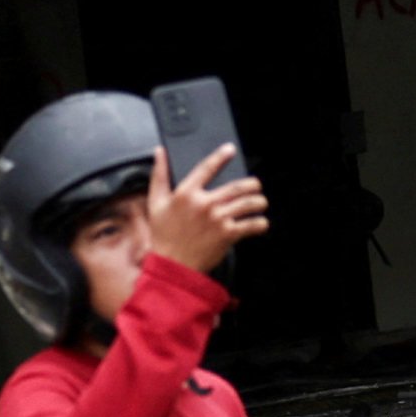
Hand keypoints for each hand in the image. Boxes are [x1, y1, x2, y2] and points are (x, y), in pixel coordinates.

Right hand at [140, 142, 269, 275]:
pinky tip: (260, 223)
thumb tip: (159, 153)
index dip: (221, 156)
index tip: (230, 150)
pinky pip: (252, 225)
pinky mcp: (228, 235)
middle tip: (255, 187)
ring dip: (260, 202)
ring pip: (250, 203)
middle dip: (252, 185)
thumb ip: (159, 175)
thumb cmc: (163, 236)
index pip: (207, 167)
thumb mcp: (155, 203)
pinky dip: (260, 223)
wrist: (172, 266)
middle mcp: (204, 204)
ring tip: (260, 203)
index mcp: (186, 193)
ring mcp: (218, 219)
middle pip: (239, 186)